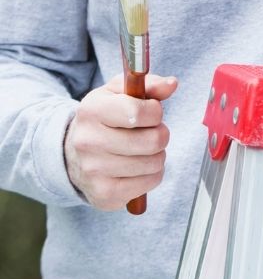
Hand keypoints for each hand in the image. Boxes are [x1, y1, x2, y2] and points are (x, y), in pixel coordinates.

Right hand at [64, 73, 178, 209]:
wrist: (74, 153)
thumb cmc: (106, 116)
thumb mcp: (121, 91)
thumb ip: (150, 84)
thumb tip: (171, 84)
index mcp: (92, 110)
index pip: (138, 112)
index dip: (155, 111)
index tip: (151, 112)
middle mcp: (88, 142)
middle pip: (153, 141)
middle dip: (160, 134)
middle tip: (150, 132)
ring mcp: (93, 171)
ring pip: (154, 162)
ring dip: (157, 154)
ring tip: (143, 149)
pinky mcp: (103, 194)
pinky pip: (149, 183)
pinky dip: (152, 174)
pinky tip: (139, 167)